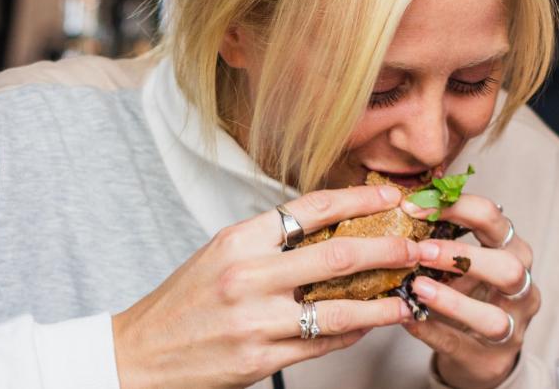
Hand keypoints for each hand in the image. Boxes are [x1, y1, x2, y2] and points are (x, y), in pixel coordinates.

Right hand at [112, 185, 418, 388]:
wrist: (140, 354)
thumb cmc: (182, 302)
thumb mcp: (219, 255)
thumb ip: (269, 243)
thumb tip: (328, 232)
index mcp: (238, 240)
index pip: (311, 209)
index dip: (359, 201)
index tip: (391, 200)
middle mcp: (248, 276)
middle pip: (338, 255)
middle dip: (389, 249)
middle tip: (418, 247)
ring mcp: (255, 320)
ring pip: (340, 308)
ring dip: (384, 302)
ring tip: (409, 298)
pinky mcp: (260, 359)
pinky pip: (321, 343)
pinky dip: (351, 332)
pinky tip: (368, 324)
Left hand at [401, 195, 539, 388]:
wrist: (477, 347)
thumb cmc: (466, 291)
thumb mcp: (459, 261)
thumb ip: (438, 236)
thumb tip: (398, 205)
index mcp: (512, 250)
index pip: (494, 218)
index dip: (456, 207)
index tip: (414, 207)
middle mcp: (520, 288)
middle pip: (508, 267)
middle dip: (463, 256)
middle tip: (421, 251)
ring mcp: (511, 327)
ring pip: (493, 317)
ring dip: (452, 300)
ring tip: (417, 287)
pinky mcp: (489, 359)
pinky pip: (460, 344)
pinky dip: (431, 330)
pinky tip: (408, 317)